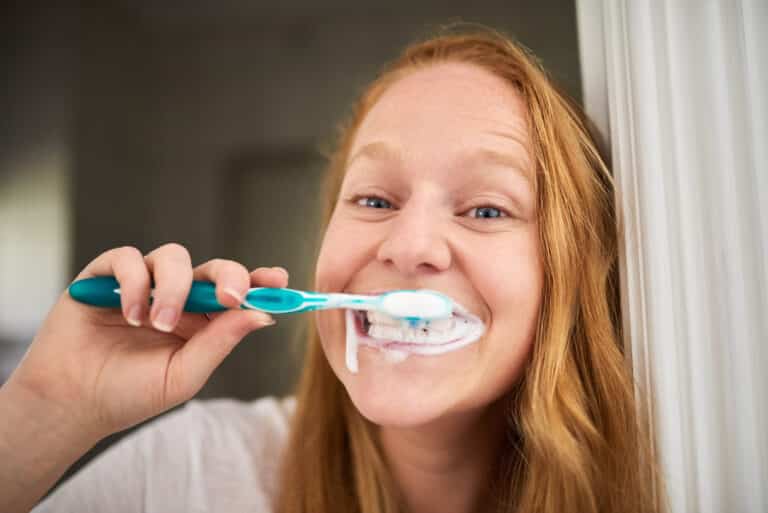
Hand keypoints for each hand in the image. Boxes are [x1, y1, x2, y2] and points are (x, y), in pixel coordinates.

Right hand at [4, 243, 286, 439]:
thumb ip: (221, 342)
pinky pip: (127, 258)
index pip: (236, 290)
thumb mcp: (185, 374)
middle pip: (213, 268)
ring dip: (173, 288)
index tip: (279, 280)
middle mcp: (176, 295)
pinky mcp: (105, 276)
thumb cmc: (131, 393)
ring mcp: (142, 283)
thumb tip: (263, 315)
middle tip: (231, 297)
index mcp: (201, 319)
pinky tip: (131, 314)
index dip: (259, 281)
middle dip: (229, 276)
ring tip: (159, 324)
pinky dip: (134, 283)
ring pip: (172, 257)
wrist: (74, 403)